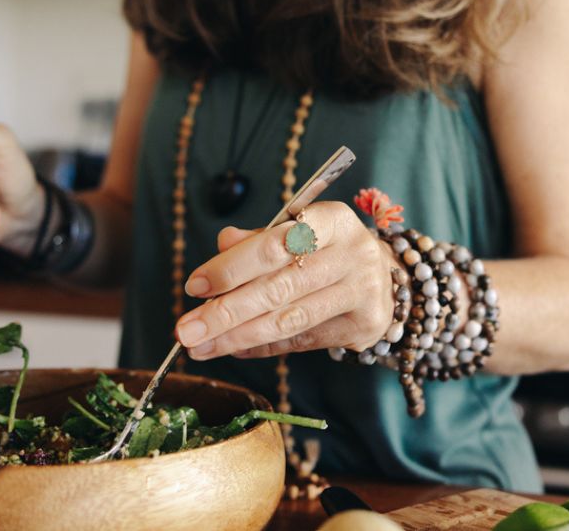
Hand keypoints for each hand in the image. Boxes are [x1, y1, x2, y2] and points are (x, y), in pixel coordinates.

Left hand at [175, 201, 395, 359]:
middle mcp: (354, 253)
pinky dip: (262, 346)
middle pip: (280, 286)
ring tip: (200, 346)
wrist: (383, 276)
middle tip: (185, 329)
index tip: (195, 286)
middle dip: (226, 311)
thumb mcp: (297, 231)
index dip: (233, 266)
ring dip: (237, 336)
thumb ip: (259, 239)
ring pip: (289, 319)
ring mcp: (362, 291)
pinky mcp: (363, 325)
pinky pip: (301, 340)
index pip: (277, 243)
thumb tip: (222, 242)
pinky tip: (233, 349)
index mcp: (334, 219)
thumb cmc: (327, 249)